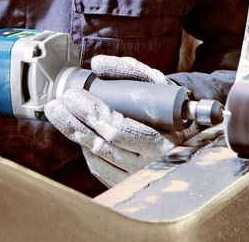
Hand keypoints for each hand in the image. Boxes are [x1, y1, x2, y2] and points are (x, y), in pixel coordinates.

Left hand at [44, 55, 196, 186]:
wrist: (192, 138)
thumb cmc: (170, 108)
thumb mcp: (157, 85)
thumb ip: (129, 70)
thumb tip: (97, 64)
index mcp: (162, 142)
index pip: (116, 128)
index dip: (89, 111)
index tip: (71, 95)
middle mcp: (150, 166)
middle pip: (101, 144)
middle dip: (73, 122)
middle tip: (56, 104)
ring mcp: (138, 179)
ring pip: (96, 158)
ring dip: (74, 134)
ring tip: (59, 114)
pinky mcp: (128, 186)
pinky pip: (100, 168)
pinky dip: (86, 149)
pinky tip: (78, 133)